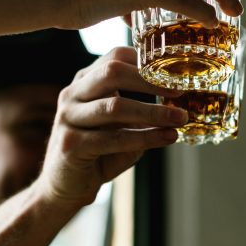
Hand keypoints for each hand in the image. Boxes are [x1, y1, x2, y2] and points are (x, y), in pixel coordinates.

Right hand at [39, 47, 186, 206]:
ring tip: (180, 118)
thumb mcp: (121, 125)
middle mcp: (72, 94)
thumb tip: (180, 102)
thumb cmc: (98, 153)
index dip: (146, 61)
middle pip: (112, 72)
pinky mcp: (70, 144)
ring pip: (115, 106)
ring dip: (153, 112)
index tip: (176, 72)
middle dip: (149, 80)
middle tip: (180, 90)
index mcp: (84, 82)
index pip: (115, 56)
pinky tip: (167, 138)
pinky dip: (145, 137)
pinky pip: (114, 138)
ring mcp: (67, 117)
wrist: (64, 188)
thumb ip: (141, 110)